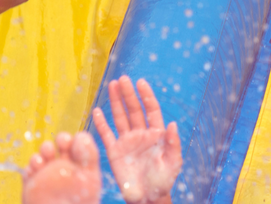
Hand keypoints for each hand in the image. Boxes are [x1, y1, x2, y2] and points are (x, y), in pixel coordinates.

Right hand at [93, 76, 182, 203]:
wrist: (147, 198)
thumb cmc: (163, 180)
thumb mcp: (173, 163)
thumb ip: (173, 144)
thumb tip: (174, 124)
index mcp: (156, 134)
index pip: (151, 110)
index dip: (146, 96)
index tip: (140, 82)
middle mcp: (141, 134)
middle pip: (133, 110)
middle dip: (128, 94)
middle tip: (122, 79)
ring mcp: (127, 142)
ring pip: (120, 117)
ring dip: (116, 102)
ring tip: (111, 85)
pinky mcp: (114, 152)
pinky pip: (106, 135)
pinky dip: (101, 123)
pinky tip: (97, 111)